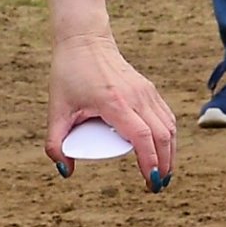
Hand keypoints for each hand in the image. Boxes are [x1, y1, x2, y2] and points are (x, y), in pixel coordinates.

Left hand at [46, 29, 176, 191]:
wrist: (84, 40)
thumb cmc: (69, 73)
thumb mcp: (56, 110)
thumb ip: (55, 143)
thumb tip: (65, 170)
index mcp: (114, 103)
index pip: (142, 137)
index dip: (149, 162)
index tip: (150, 181)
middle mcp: (136, 96)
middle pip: (162, 135)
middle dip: (164, 164)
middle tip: (157, 186)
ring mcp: (145, 91)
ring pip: (169, 126)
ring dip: (170, 151)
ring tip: (163, 173)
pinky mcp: (148, 88)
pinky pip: (166, 116)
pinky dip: (168, 136)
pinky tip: (162, 150)